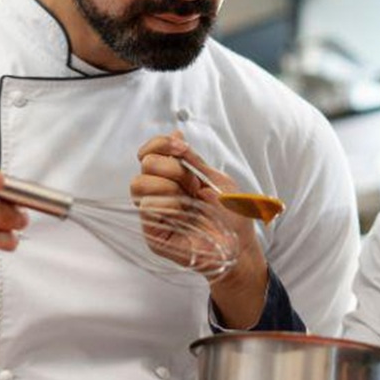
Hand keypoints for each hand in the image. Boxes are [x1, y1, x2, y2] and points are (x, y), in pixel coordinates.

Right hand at [132, 132, 268, 327]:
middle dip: (173, 168)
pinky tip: (184, 212)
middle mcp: (159, 194)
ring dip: (169, 186)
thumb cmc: (232, 216)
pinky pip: (147, 208)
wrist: (241, 246)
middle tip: (194, 184)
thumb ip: (191, 159)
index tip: (182, 148)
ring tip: (189, 200)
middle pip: (145, 165)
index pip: (149, 153)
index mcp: (171, 178)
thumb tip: (175, 133)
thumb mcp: (215, 178)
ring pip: (138, 185)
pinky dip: (168, 204)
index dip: (160, 144)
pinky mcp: (154, 234)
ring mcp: (154, 214)